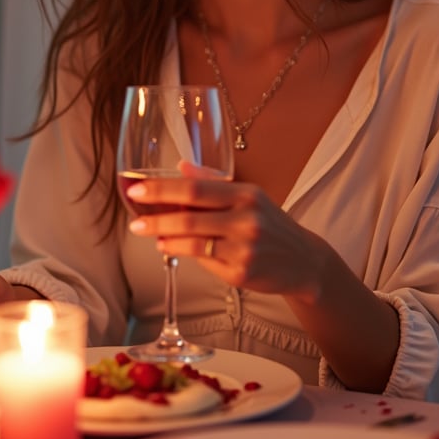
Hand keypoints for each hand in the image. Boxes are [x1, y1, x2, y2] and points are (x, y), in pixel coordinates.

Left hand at [126, 165, 328, 300]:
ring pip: (193, 242)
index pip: (195, 189)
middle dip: (156, 218)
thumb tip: (181, 166)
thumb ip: (213, 182)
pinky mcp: (241, 272)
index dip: (162, 189)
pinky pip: (204, 262)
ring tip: (149, 233)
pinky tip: (169, 248)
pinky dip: (182, 253)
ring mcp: (244, 247)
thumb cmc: (270, 224)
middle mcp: (247, 218)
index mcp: (245, 194)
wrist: (303, 260)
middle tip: (134, 220)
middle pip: (190, 217)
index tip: (137, 190)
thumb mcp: (248, 196)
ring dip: (165, 238)